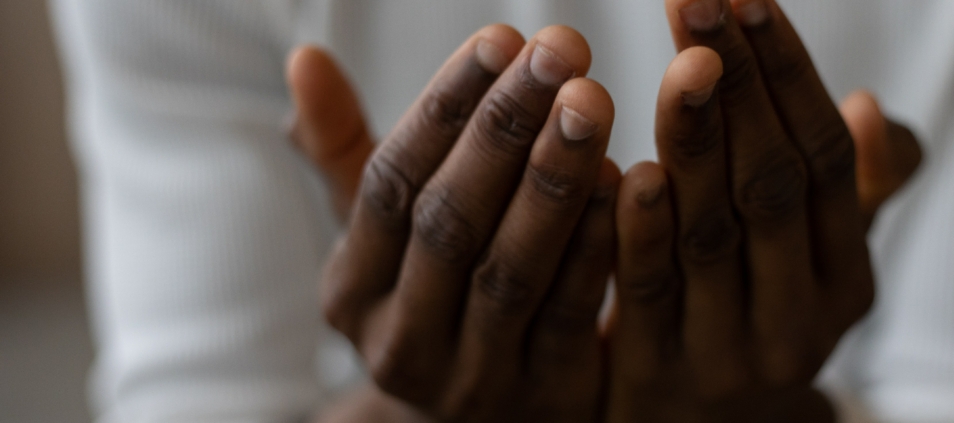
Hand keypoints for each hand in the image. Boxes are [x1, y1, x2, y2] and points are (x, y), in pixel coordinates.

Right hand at [288, 25, 619, 420]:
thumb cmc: (434, 298)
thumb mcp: (383, 239)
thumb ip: (347, 152)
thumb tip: (302, 59)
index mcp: (353, 290)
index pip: (389, 185)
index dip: (445, 107)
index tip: (501, 37)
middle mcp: (400, 341)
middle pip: (450, 221)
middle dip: (505, 128)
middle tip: (560, 49)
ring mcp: (472, 379)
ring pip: (511, 268)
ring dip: (553, 178)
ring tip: (592, 99)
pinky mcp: (544, 399)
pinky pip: (571, 313)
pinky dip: (597, 245)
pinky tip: (627, 179)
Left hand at [605, 0, 919, 420]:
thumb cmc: (754, 318)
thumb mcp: (815, 267)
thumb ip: (850, 195)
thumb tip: (872, 110)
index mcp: (847, 279)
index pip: (824, 161)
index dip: (788, 75)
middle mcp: (800, 317)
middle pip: (771, 185)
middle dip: (737, 84)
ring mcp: (730, 352)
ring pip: (713, 232)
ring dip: (696, 138)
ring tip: (682, 58)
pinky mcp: (656, 377)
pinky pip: (647, 293)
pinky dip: (638, 228)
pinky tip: (627, 165)